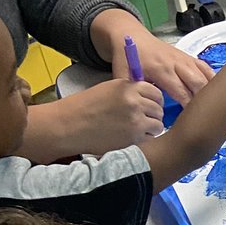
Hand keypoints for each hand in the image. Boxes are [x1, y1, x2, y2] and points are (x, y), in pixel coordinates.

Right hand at [48, 78, 164, 153]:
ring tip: (138, 130)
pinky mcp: (133, 136)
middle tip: (144, 120)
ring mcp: (135, 119)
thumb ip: (128, 92)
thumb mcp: (107, 90)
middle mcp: (134, 101)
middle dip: (153, 115)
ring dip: (151, 128)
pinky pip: (150, 137)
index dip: (154, 101)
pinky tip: (132, 137)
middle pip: (158, 108)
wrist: (67, 125)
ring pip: (158, 124)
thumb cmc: (83, 108)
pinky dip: (144, 138)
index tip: (150, 106)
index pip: (155, 92)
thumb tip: (147, 98)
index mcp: (127, 86)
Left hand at [92, 13, 211, 105]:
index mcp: (160, 70)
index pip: (181, 92)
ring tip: (212, 107)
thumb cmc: (126, 58)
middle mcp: (176, 64)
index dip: (188, 107)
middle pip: (198, 84)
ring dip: (210, 92)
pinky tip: (215, 93)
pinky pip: (206, 68)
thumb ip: (134, 93)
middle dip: (203, 101)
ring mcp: (184, 59)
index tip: (191, 121)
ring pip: (205, 76)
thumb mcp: (123, 76)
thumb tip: (144, 113)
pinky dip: (213, 80)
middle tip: (203, 116)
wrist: (130, 35)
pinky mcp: (189, 57)